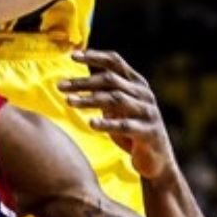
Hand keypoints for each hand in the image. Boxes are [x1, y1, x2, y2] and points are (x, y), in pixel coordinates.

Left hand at [61, 49, 175, 180]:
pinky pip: (125, 125)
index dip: (94, 56)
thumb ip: (107, 87)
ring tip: (68, 102)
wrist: (156, 160)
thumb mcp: (119, 105)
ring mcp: (148, 112)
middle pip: (110, 80)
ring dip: (90, 100)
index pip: (115, 62)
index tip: (72, 55)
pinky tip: (91, 124)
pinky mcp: (149, 132)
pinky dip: (107, 124)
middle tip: (60, 86)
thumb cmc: (132, 128)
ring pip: (116, 99)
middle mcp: (144, 94)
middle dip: (83, 82)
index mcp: (137, 83)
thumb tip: (88, 64)